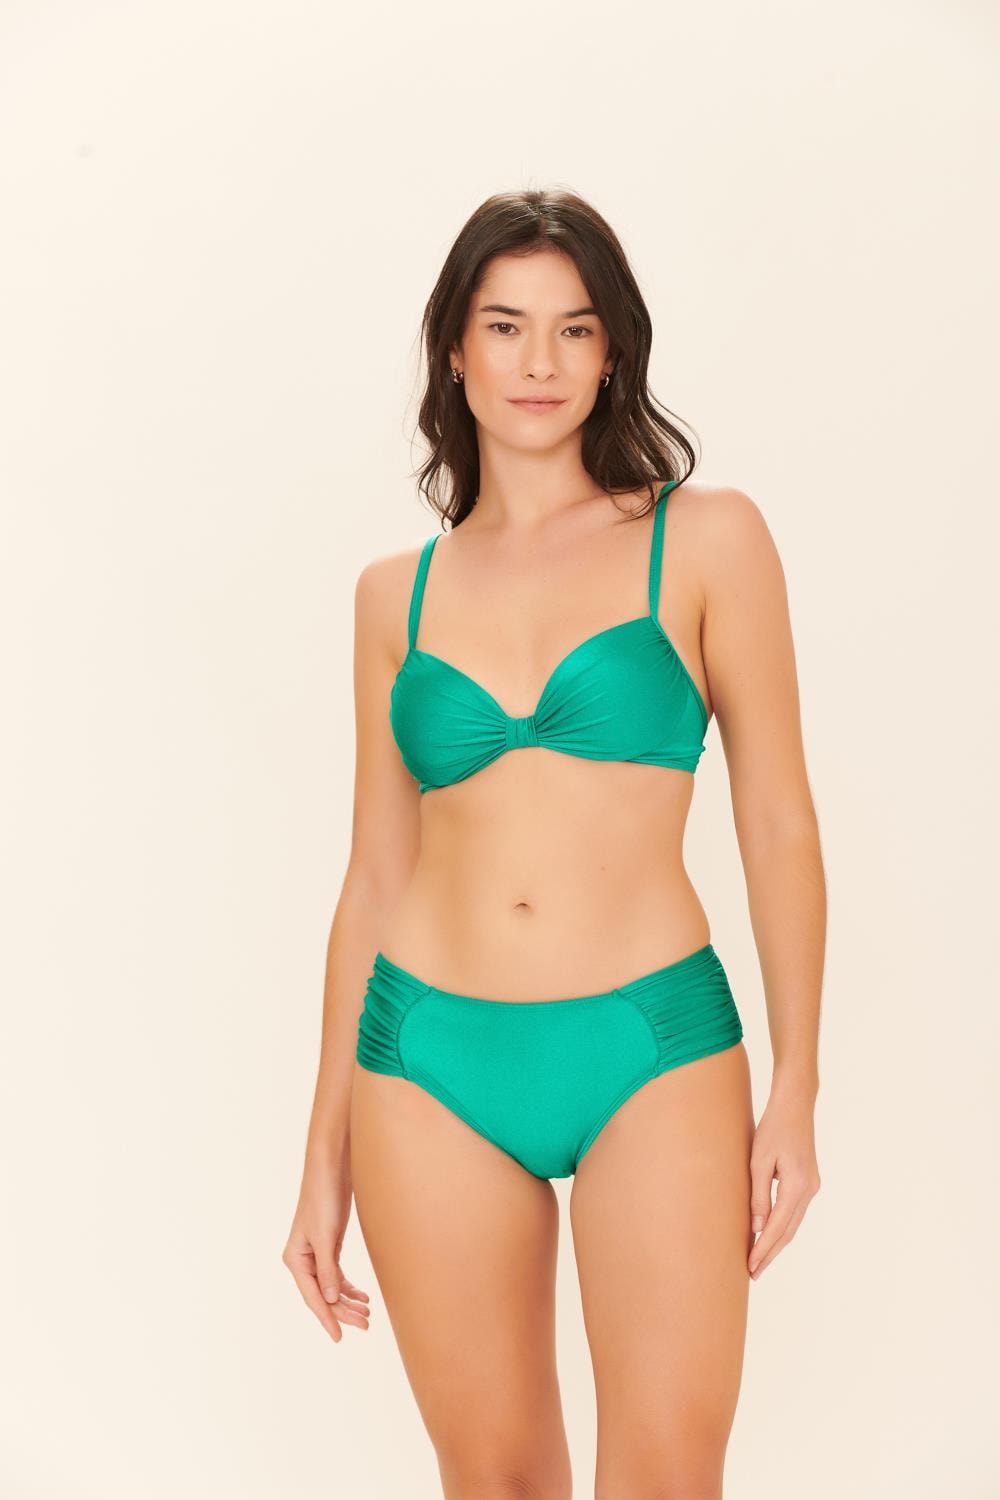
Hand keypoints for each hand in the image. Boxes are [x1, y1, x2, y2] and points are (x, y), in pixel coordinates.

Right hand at [282, 1161, 370, 1343]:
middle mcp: (303, 1259)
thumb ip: (327, 1270)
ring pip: (332, 1286)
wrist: (332, 1168)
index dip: (326, 1318)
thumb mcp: (326, 1236)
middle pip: (323, 1294)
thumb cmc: (324, 1198)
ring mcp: (316, 1252)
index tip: (339, 1337)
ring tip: (368, 1314)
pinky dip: (348, 1286)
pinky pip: (336, 1274)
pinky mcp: (329, 1244)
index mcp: (295, 1259)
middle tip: (366, 1324)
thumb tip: (330, 1300)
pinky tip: (362, 1296)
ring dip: (348, 1300)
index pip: (312, 1297)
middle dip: (344, 1310)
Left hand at [747, 1080, 820, 1280]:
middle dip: (770, 1253)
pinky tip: (770, 1234)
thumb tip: (757, 1228)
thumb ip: (758, 1195)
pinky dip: (782, 1227)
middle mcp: (809, 1190)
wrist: (795, 1105)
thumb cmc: (773, 1128)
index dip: (763, 1250)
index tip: (750, 1268)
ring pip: (793, 1224)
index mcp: (797, 1186)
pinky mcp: (809, 1181)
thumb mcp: (758, 1160)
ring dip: (777, 1243)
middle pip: (788, 1231)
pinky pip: (794, 1212)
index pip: (777, 1228)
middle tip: (753, 1274)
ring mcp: (812, 1186)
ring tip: (759, 1260)